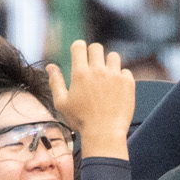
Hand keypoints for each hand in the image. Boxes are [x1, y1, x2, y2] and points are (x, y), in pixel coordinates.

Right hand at [50, 40, 138, 157]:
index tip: (80, 56)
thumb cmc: (81, 121)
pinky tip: (116, 89)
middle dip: (93, 54)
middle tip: (93, 67)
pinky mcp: (128, 83)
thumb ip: (55, 82)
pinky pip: (125, 71)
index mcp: (80, 73)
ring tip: (106, 77)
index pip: (79, 46)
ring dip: (109, 63)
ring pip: (113, 56)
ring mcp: (114, 76)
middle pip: (97, 47)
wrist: (104, 134)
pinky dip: (121, 77)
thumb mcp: (62, 103)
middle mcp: (98, 71)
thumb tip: (50, 66)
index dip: (78, 48)